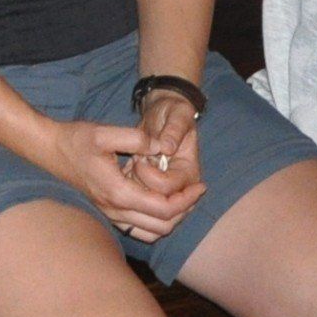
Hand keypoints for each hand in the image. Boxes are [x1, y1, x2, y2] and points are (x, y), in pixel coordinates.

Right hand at [49, 117, 201, 244]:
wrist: (49, 150)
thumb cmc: (75, 140)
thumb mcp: (104, 132)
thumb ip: (136, 138)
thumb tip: (162, 146)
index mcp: (119, 192)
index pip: (163, 209)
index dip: (186, 199)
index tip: (200, 185)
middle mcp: (116, 210)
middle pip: (162, 226)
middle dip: (184, 211)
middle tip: (195, 191)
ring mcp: (110, 214)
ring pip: (151, 232)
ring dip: (171, 219)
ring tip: (182, 197)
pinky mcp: (108, 212)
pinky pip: (138, 230)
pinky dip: (155, 223)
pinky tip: (160, 201)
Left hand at [126, 92, 204, 213]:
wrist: (165, 115)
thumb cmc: (173, 114)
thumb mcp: (178, 114)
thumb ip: (174, 129)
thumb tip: (167, 148)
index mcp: (189, 172)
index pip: (166, 188)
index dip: (148, 173)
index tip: (140, 154)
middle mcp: (180, 188)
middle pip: (155, 201)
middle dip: (140, 180)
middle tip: (137, 159)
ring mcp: (165, 192)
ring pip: (143, 203)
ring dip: (133, 184)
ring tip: (135, 163)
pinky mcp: (150, 191)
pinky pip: (135, 199)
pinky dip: (127, 187)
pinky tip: (128, 170)